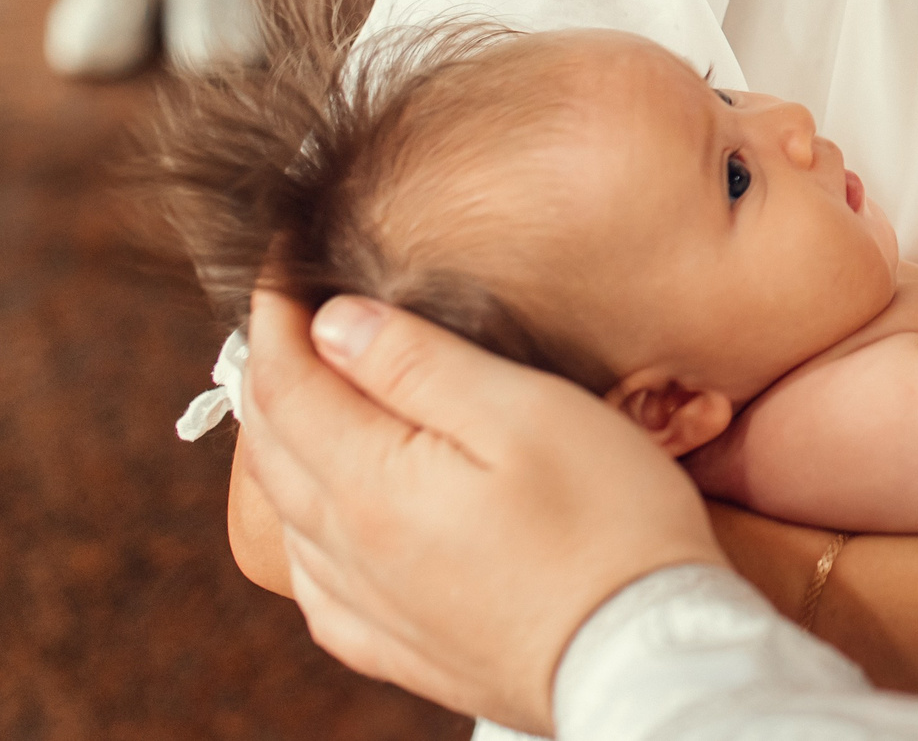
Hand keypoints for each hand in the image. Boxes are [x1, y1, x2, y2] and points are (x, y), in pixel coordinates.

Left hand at [238, 289, 724, 732]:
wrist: (646, 656)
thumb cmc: (608, 522)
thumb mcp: (526, 412)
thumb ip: (421, 364)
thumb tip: (335, 324)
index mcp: (371, 483)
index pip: (287, 382)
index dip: (275, 313)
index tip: (281, 262)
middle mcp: (350, 551)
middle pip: (274, 446)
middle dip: (271, 369)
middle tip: (284, 315)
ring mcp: (372, 607)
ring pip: (287, 514)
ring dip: (281, 445)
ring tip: (301, 396)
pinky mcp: (401, 649)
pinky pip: (316, 584)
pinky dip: (302, 532)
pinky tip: (324, 523)